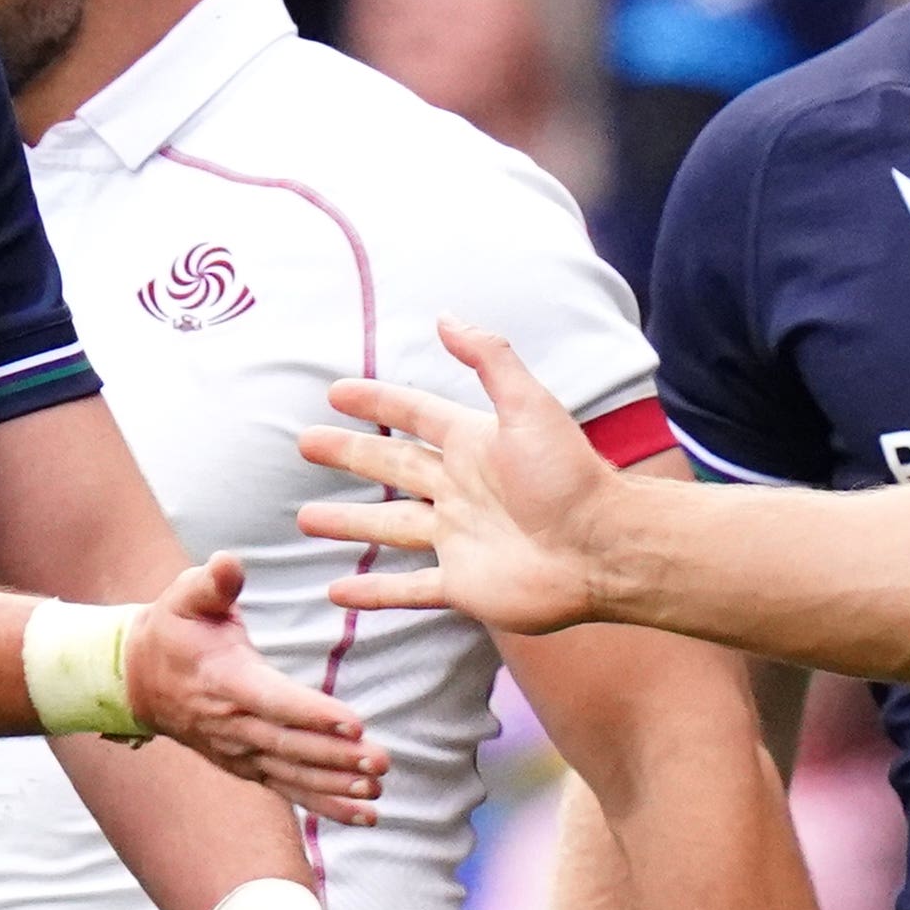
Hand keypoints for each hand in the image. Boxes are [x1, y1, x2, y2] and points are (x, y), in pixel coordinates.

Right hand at [125, 557, 386, 825]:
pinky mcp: (248, 766)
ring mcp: (239, 750)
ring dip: (336, 786)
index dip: (312, 713)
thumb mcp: (185, 596)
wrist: (138, 679)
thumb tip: (230, 562)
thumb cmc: (174, 629)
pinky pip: (289, 789)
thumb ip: (213, 582)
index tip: (353, 722)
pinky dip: (326, 805)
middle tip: (380, 762)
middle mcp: (232, 723)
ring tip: (377, 792)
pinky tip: (365, 815)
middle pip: (290, 745)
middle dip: (337, 757)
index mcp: (224, 679)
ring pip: (292, 774)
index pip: (273, 700)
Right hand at [297, 321, 623, 633]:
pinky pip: (408, 588)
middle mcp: (460, 489)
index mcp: (473, 444)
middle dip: (349, 455)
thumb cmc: (571, 477)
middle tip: (306, 443)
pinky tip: (338, 593)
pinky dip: (373, 592)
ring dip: (350, 524)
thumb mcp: (529, 407)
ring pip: (391, 529)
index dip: (376, 403)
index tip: (335, 392)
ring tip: (305, 519)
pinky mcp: (463, 584)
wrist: (603, 549)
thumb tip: (446, 316)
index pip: (413, 416)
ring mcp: (459, 539)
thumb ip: (490, 360)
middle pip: (392, 467)